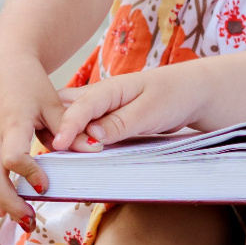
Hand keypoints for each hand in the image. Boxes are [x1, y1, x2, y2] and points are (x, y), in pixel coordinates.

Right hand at [0, 51, 65, 222]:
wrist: (2, 66)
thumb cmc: (31, 84)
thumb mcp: (54, 103)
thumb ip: (71, 129)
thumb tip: (95, 149)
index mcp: (12, 123)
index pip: (13, 157)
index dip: (28, 174)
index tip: (45, 186)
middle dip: (11, 203)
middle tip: (31, 221)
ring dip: (2, 203)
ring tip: (24, 220)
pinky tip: (9, 207)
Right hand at [51, 63, 207, 150]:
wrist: (191, 92)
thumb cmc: (174, 96)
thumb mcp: (150, 111)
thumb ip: (121, 123)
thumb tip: (92, 136)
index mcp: (110, 88)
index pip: (82, 106)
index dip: (67, 125)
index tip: (58, 144)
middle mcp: (100, 96)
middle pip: (64, 108)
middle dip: (54, 128)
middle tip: (54, 152)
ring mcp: (101, 107)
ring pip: (71, 117)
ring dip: (62, 134)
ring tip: (57, 156)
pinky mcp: (105, 119)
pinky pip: (83, 127)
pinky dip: (74, 138)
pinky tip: (70, 154)